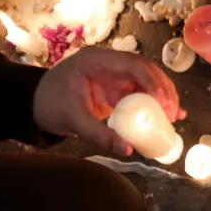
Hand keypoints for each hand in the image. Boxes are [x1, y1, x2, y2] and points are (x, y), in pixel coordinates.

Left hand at [32, 47, 185, 154]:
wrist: (35, 104)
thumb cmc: (49, 106)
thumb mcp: (72, 120)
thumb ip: (99, 134)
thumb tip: (127, 150)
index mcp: (95, 60)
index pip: (132, 64)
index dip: (153, 82)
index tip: (164, 103)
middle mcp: (108, 63)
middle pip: (145, 70)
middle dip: (163, 89)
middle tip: (173, 112)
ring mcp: (113, 74)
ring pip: (147, 79)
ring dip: (163, 95)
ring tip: (176, 115)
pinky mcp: (116, 87)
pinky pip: (141, 91)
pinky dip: (155, 102)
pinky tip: (170, 114)